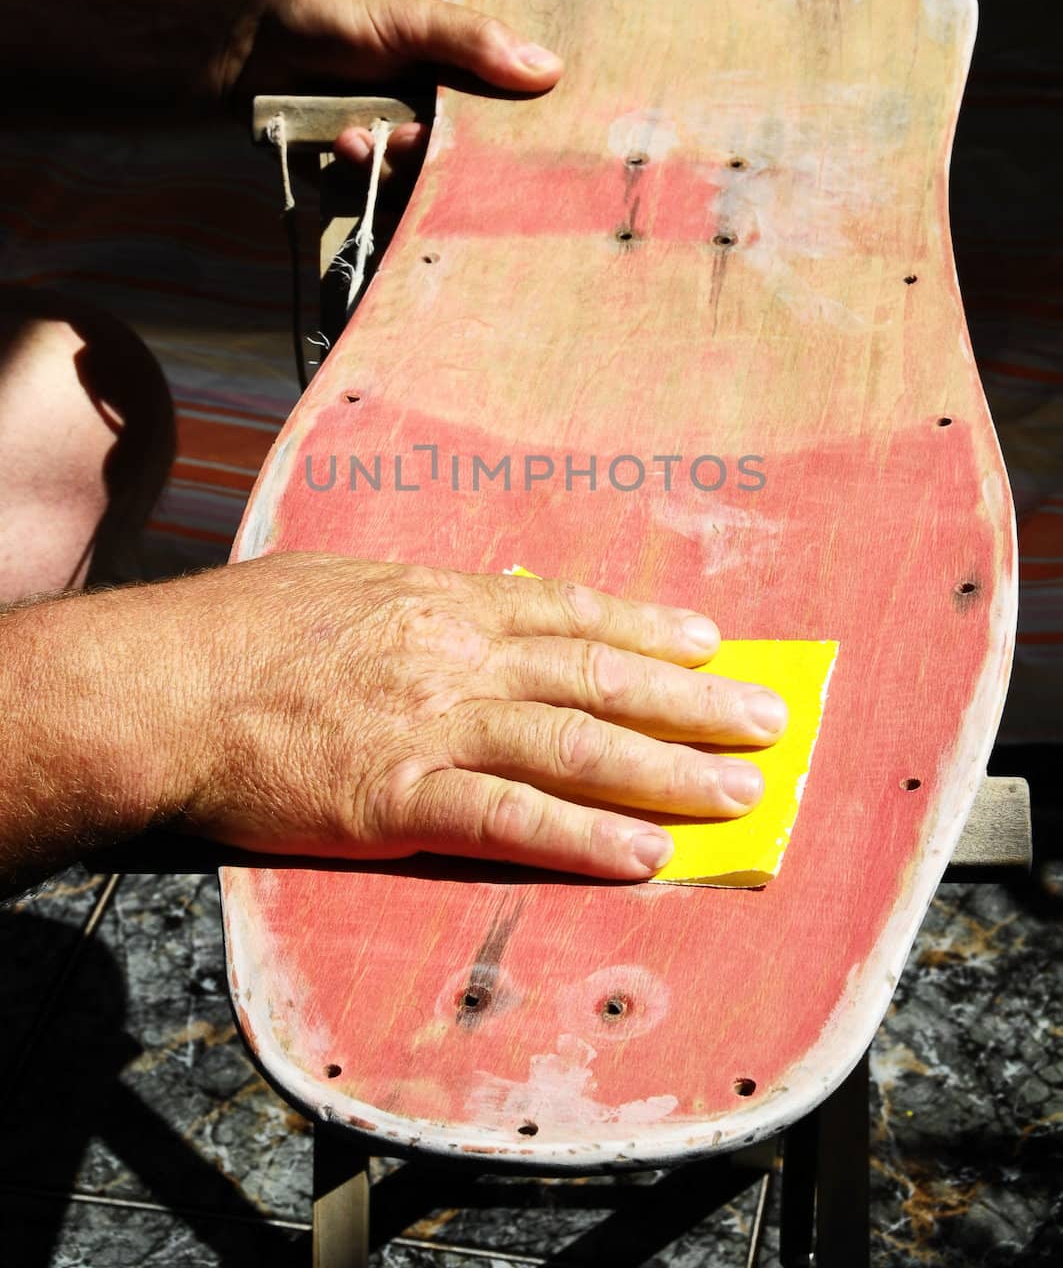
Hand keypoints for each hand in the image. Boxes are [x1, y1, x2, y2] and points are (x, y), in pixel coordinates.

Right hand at [167, 554, 785, 878]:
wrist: (163, 685)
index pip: (571, 614)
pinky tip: (641, 856)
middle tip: (767, 720)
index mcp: (443, 602)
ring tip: (738, 794)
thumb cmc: (238, 631)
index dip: (650, 631)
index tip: (712, 645)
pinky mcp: (400, 799)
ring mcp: (434, 725)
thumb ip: (416, 604)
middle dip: (693, 703)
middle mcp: (458, 656)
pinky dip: (583, 839)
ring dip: (668, 772)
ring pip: (576, 747)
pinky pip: (510, 820)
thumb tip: (462, 605)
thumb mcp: (340, 585)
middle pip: (599, 678)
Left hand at [229, 0, 562, 163]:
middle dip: (437, 159)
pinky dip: (364, 180)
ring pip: (424, 186)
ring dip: (392, 169)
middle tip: (405, 138)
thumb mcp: (408, 18)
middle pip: (468, 164)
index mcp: (461, 74)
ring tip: (356, 139)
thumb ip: (473, 42)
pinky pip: (383, 201)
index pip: (508, 117)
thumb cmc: (331, 13)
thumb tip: (552, 69)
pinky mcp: (364, 175)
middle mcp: (437, 115)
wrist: (244, 44)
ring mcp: (400, 148)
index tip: (507, 152)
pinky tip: (341, 149)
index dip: (512, 137)